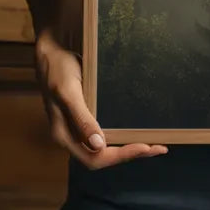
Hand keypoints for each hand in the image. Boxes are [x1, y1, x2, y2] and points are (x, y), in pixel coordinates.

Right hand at [34, 29, 167, 169]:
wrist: (50, 51)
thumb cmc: (58, 69)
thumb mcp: (68, 92)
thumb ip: (82, 119)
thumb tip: (99, 145)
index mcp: (64, 135)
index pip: (95, 158)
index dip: (121, 155)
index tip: (145, 147)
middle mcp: (71, 136)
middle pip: (102, 157)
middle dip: (130, 154)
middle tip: (159, 148)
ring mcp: (78, 127)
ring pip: (105, 148)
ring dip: (128, 147)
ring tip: (154, 144)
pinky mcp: (85, 116)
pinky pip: (105, 133)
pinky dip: (122, 135)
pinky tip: (135, 130)